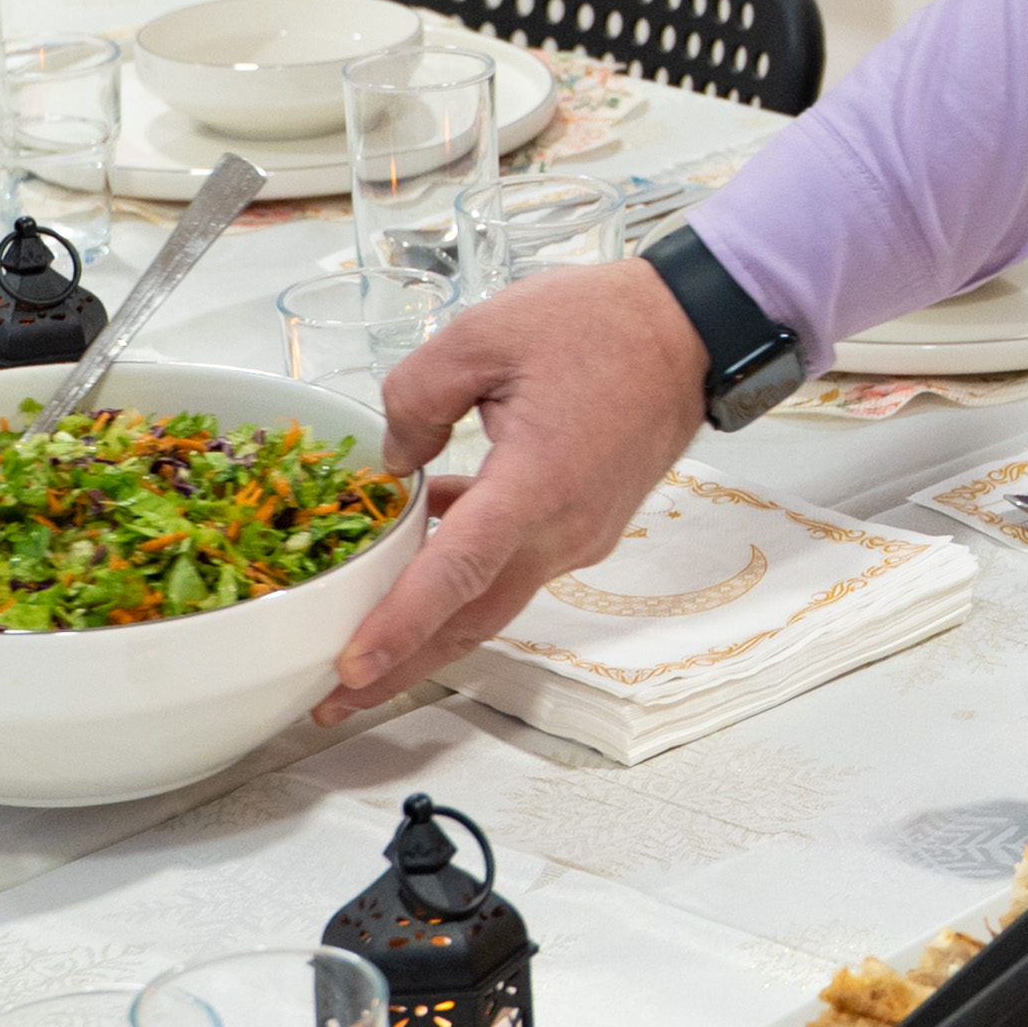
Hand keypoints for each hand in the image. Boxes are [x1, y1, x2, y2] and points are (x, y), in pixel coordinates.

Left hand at [315, 257, 712, 720]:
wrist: (693, 331)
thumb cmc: (602, 326)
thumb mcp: (483, 334)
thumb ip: (416, 396)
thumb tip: (394, 459)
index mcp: (535, 485)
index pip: (455, 574)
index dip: (399, 626)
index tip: (350, 669)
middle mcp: (562, 530)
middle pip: (471, 620)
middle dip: (400, 668)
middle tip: (334, 700)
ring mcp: (579, 536)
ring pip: (493, 601)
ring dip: (430, 631)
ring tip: (367, 649)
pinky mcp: (586, 527)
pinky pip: (515, 566)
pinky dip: (465, 578)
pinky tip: (424, 548)